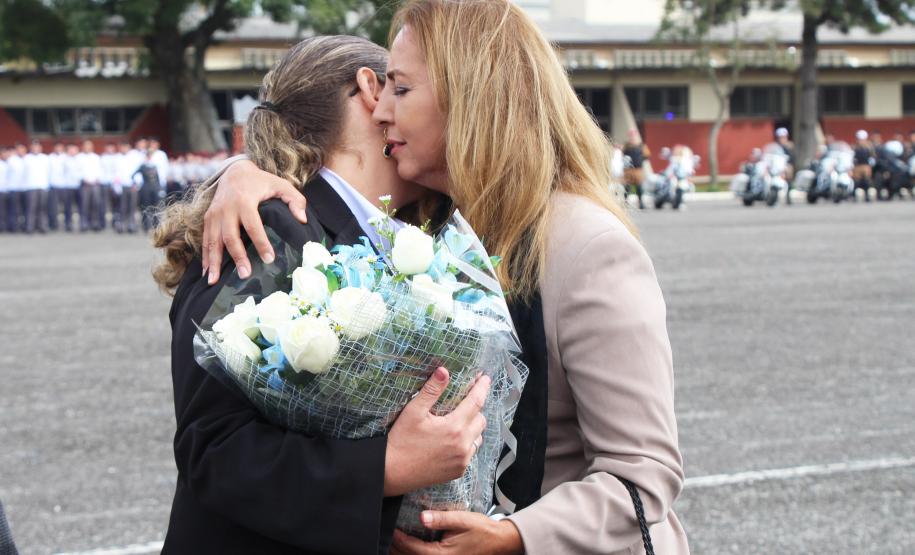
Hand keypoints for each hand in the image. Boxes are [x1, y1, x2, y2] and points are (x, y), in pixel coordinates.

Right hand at [201, 159, 307, 284]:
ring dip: (214, 262)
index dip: (261, 243)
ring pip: (213, 241)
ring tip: (214, 281)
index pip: (253, 225)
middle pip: (230, 236)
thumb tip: (302, 220)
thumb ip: (294, 200)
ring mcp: (215, 214)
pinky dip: (205, 257)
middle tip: (245, 275)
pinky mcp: (208, 219)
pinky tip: (207, 273)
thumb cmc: (261, 181)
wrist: (234, 171)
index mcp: (245, 200)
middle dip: (237, 257)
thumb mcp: (281, 185)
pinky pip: (205, 240)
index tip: (269, 259)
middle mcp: (227, 208)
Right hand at [384, 367, 489, 495]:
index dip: (482, 388)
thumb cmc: (401, 440)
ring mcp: (462, 460)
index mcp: (454, 427)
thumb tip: (444, 371)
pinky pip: (471, 453)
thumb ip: (431, 391)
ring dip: (473, 427)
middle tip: (466, 402)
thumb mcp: (413, 411)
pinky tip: (454, 441)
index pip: (476, 402)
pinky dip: (468, 444)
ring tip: (460, 421)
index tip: (485, 378)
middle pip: (481, 420)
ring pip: (478, 438)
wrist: (392, 472)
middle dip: (476, 408)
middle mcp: (463, 445)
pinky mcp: (458, 471)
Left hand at [391, 512, 523, 554]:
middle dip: (396, 548)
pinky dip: (415, 553)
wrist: (500, 542)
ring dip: (403, 552)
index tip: (391, 526)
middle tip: (386, 533)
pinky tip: (408, 546)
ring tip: (393, 541)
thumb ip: (441, 519)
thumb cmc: (482, 530)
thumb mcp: (462, 520)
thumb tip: (421, 517)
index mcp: (442, 554)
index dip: (399, 538)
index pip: (412, 548)